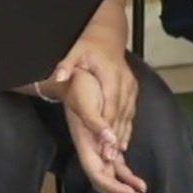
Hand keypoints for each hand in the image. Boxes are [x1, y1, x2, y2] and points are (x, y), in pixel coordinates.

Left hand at [53, 33, 138, 150]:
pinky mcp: (133, 89)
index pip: (110, 104)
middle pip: (121, 113)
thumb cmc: (88, 45)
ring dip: (123, 135)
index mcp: (111, 75)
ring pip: (128, 115)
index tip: (103, 143)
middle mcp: (125, 82)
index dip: (107, 124)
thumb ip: (66, 64)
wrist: (107, 35)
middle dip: (115, 136)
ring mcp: (131, 86)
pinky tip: (122, 142)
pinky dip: (127, 127)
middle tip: (109, 157)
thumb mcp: (74, 51)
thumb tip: (59, 76)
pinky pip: (130, 111)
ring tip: (117, 156)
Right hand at [61, 70, 147, 192]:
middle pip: (103, 183)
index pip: (98, 175)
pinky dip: (126, 177)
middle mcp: (89, 150)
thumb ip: (97, 124)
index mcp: (85, 144)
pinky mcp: (103, 144)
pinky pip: (116, 167)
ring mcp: (96, 148)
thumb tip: (112, 145)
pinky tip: (139, 184)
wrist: (71, 78)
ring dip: (125, 192)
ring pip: (110, 178)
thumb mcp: (86, 102)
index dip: (114, 188)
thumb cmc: (78, 88)